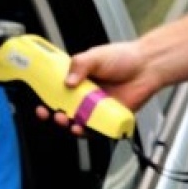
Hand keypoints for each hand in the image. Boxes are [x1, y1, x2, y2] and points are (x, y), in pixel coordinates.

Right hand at [37, 40, 156, 135]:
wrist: (148, 66)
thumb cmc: (124, 58)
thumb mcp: (96, 56)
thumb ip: (79, 65)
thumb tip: (67, 81)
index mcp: (79, 81)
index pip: (57, 93)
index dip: (46, 100)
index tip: (40, 103)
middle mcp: (86, 96)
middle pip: (63, 111)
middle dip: (53, 116)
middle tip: (50, 114)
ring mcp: (97, 109)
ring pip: (76, 123)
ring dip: (67, 125)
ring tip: (65, 120)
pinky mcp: (109, 119)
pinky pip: (95, 130)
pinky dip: (86, 132)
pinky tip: (81, 127)